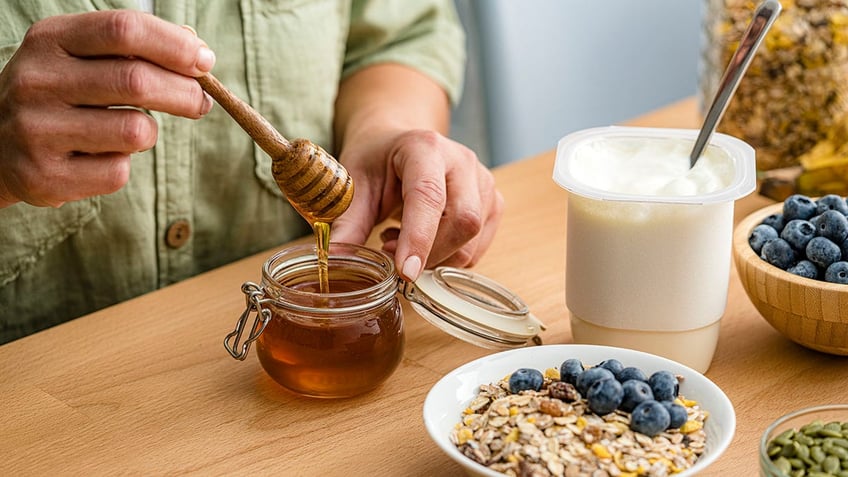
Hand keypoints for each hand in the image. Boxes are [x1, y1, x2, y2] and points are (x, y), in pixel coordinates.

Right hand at [0, 10, 214, 207]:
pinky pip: (117, 172)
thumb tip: (198, 51)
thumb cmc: (58, 94)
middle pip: (137, 81)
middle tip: (200, 102)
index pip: (124, 30)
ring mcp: (36, 131)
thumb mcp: (80, 57)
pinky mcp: (43, 176)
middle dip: (184, 93)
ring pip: (135, 131)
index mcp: (49, 40)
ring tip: (132, 131)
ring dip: (149, 133)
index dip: (175, 45)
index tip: (204, 61)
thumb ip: (134, 49)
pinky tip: (99, 157)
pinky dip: (123, 165)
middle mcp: (36, 81)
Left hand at [331, 128, 503, 280]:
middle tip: (390, 255)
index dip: (419, 237)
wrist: (398, 144)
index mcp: (425, 147)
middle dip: (430, 253)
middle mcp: (462, 161)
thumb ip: (348, 222)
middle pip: (464, 221)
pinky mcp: (492, 203)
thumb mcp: (354, 184)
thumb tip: (336, 261)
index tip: (405, 272)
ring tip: (401, 243)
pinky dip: (448, 257)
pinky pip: (478, 248)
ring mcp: (483, 182)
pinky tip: (423, 242)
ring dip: (436, 257)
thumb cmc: (377, 161)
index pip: (429, 196)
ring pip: (472, 241)